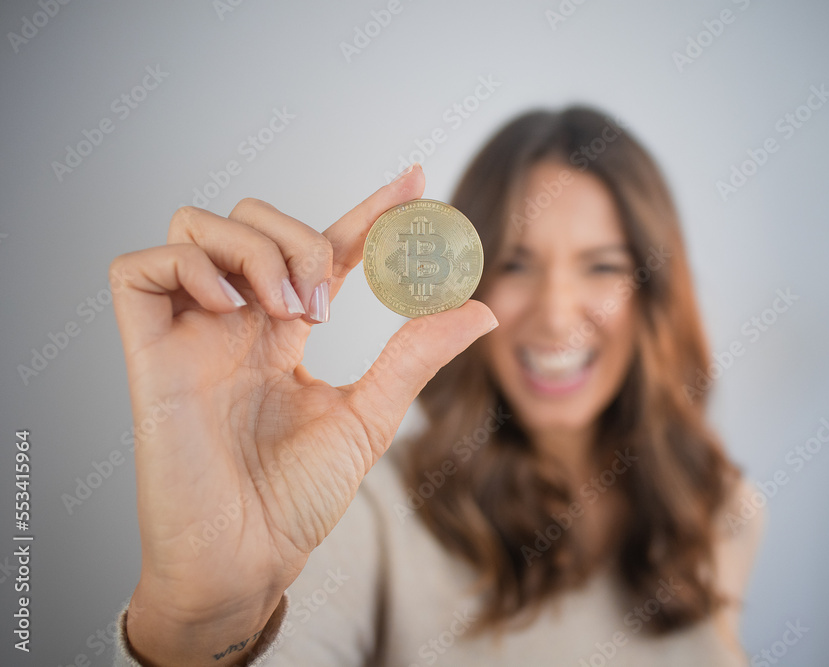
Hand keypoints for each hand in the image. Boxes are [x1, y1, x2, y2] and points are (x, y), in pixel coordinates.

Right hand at [110, 165, 495, 664]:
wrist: (248, 559)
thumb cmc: (298, 500)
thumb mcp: (370, 416)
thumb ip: (416, 357)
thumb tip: (481, 310)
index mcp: (283, 333)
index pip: (324, 247)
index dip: (366, 208)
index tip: (415, 180)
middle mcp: (235, 322)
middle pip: (254, 219)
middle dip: (302, 238)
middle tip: (328, 305)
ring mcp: (190, 332)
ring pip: (199, 225)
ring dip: (255, 250)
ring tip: (288, 311)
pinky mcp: (148, 352)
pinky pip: (139, 267)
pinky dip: (188, 267)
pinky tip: (229, 309)